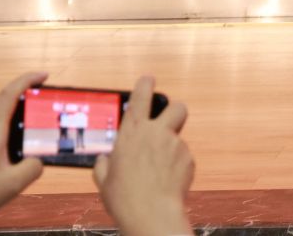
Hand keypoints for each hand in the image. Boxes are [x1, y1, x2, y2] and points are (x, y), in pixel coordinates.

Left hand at [0, 71, 45, 217]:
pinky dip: (5, 150)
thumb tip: (37, 162)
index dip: (27, 80)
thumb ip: (32, 168)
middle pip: (9, 114)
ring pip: (1, 132)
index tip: (43, 75)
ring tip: (28, 157)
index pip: (9, 95)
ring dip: (16, 138)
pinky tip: (9, 170)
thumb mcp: (13, 183)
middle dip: (28, 115)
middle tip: (45, 123)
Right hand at [92, 76, 194, 235]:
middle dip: (174, 112)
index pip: (140, 97)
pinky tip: (166, 183)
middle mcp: (156, 132)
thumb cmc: (124, 197)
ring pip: (178, 138)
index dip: (145, 85)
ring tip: (158, 172)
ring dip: (171, 149)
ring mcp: (176, 144)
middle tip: (167, 124)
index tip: (148, 79)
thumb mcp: (104, 179)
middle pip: (177, 107)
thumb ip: (104, 164)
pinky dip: (176, 167)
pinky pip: (183, 158)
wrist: (150, 212)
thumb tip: (104, 160)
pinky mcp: (189, 158)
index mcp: (132, 133)